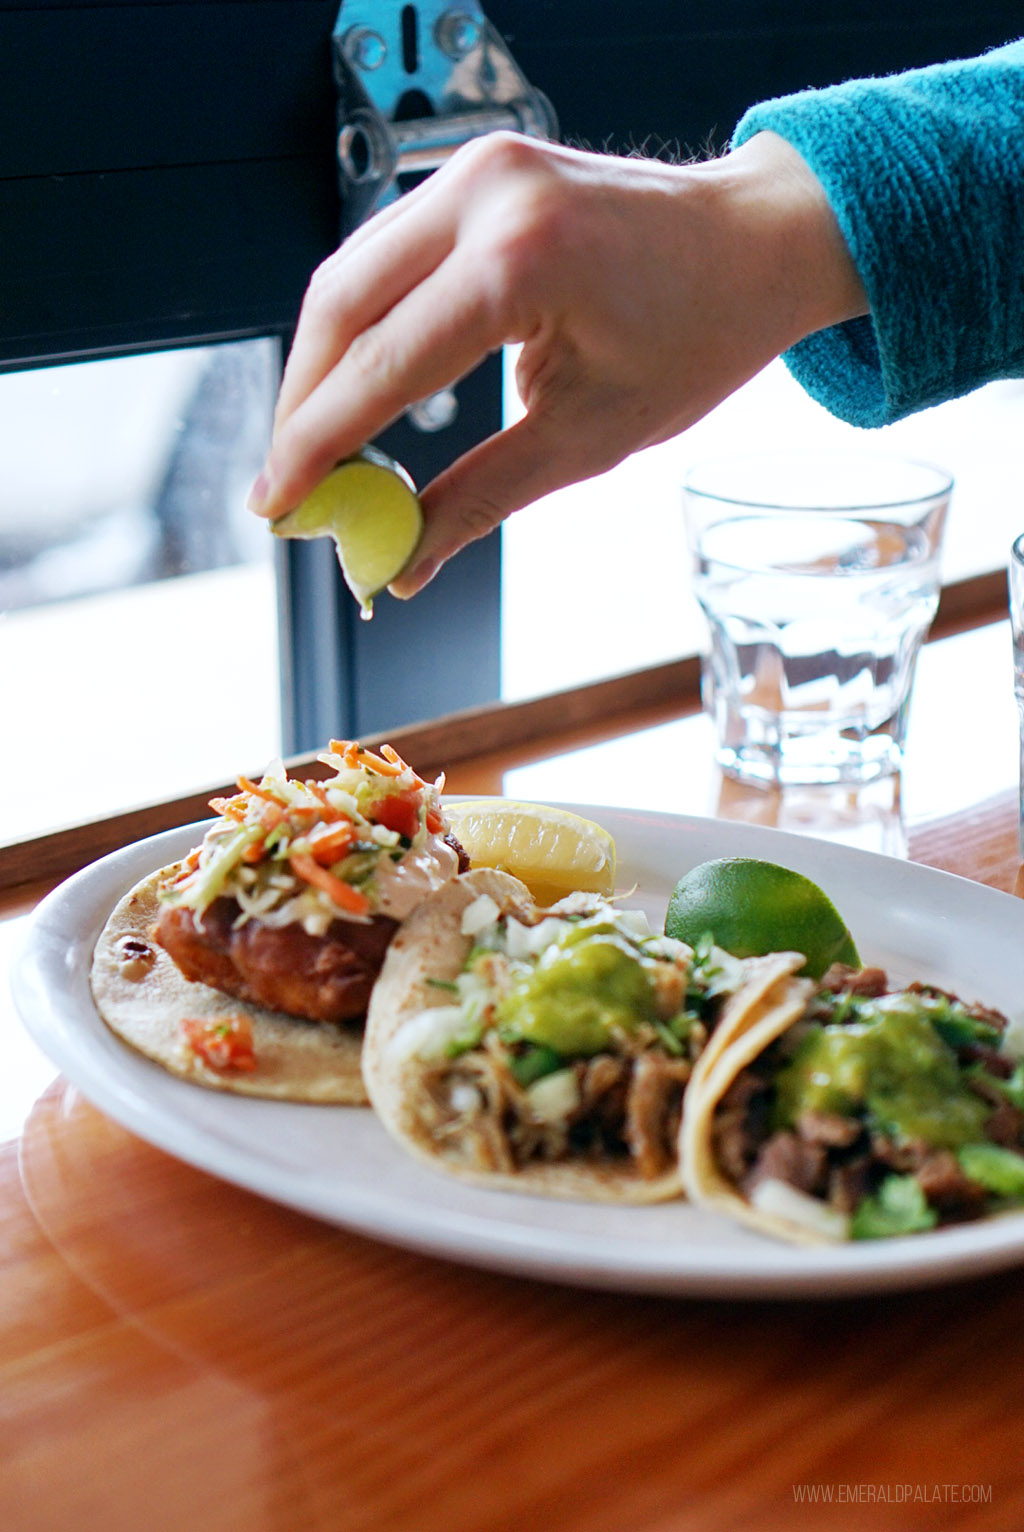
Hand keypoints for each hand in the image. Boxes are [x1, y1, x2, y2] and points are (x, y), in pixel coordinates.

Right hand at [248, 130, 865, 594]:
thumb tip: (401, 561)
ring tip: (318, 451)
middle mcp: (485, 194)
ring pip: (349, 275)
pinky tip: (357, 387)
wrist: (756, 244)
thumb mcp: (590, 437)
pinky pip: (385, 253)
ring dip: (323, 365)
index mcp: (521, 259)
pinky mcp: (474, 171)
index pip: (379, 366)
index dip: (314, 446)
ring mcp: (475, 168)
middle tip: (288, 488)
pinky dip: (361, 324)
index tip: (276, 506)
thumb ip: (480, 498)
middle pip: (339, 308)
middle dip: (302, 407)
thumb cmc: (698, 334)